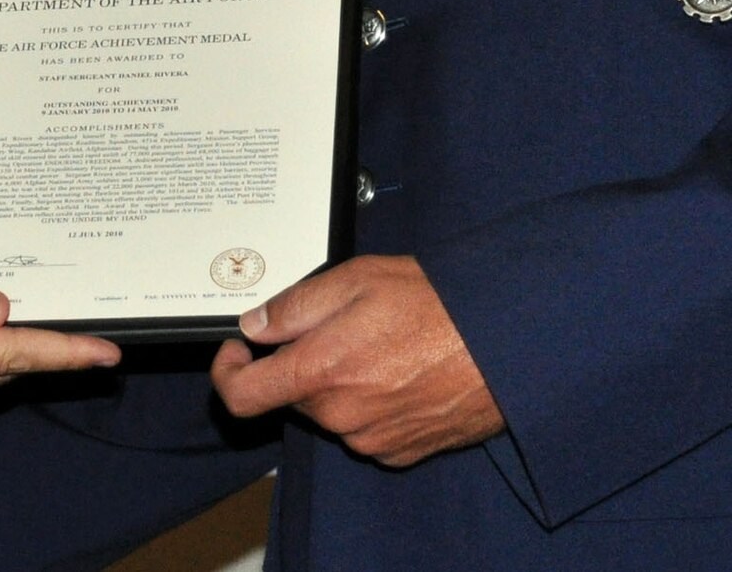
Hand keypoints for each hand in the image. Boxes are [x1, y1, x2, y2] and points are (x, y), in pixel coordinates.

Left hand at [209, 254, 501, 466]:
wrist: (502, 343)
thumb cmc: (436, 305)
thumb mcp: (355, 280)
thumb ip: (294, 306)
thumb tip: (255, 325)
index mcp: (320, 372)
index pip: (242, 397)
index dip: (229, 372)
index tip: (238, 352)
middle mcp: (340, 415)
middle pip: (293, 395)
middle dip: (301, 362)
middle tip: (339, 324)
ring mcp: (371, 439)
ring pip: (330, 411)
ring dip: (338, 382)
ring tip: (381, 343)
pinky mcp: (400, 452)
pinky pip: (365, 429)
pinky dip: (369, 404)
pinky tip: (400, 371)